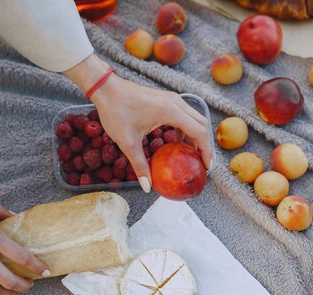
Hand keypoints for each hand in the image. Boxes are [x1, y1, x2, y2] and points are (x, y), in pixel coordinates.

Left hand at [64, 54, 211, 191]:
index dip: (206, 151)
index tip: (206, 167)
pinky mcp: (166, 99)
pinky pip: (184, 114)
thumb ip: (140, 165)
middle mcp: (176, 103)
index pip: (199, 132)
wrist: (106, 88)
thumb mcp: (128, 142)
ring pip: (194, 118)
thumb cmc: (116, 111)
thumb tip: (147, 187)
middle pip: (202, 124)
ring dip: (195, 136)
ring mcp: (172, 99)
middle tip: (201, 162)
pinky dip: (186, 128)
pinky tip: (176, 142)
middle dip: (204, 144)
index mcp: (171, 112)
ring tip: (189, 154)